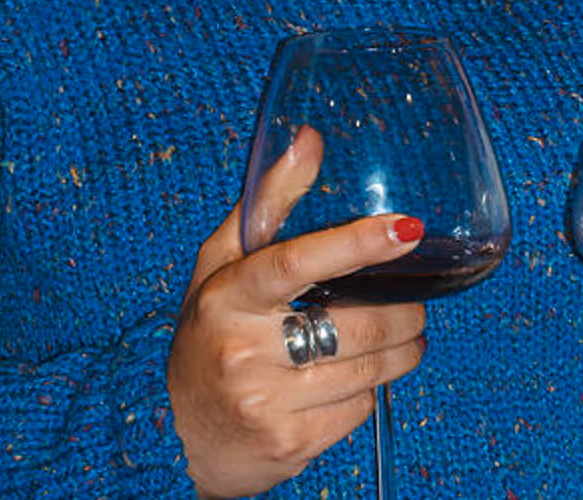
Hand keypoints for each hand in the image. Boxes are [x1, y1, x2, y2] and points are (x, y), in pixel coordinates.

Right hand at [168, 128, 427, 497]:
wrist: (170, 437)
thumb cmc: (207, 335)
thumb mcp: (222, 266)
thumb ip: (267, 203)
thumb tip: (308, 138)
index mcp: (226, 295)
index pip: (295, 261)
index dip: (356, 243)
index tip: (406, 228)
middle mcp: (241, 349)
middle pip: (355, 322)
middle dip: (403, 311)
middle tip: (412, 303)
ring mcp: (264, 402)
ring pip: (369, 369)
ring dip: (401, 350)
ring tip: (401, 337)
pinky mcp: (288, 445)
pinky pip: (360, 409)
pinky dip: (370, 392)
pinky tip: (354, 381)